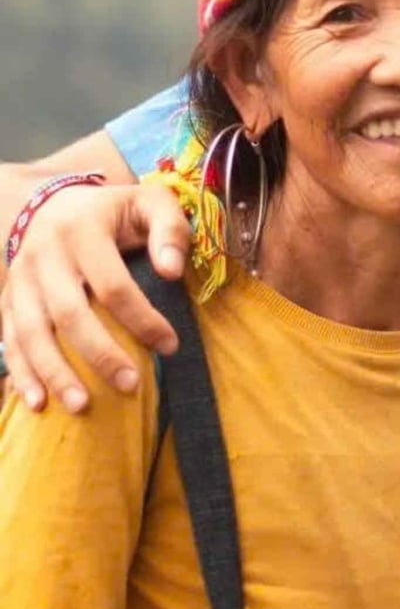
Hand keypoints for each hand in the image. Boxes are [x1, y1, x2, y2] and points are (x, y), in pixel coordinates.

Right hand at [0, 183, 189, 412]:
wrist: (55, 203)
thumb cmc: (115, 210)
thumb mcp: (150, 203)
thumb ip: (170, 230)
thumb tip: (173, 271)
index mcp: (82, 231)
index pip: (112, 284)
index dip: (142, 318)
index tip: (170, 346)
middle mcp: (44, 255)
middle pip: (68, 313)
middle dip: (100, 353)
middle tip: (131, 385)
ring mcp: (20, 279)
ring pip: (31, 332)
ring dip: (55, 372)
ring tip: (83, 405)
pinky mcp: (7, 298)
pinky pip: (8, 338)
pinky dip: (21, 373)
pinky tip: (37, 403)